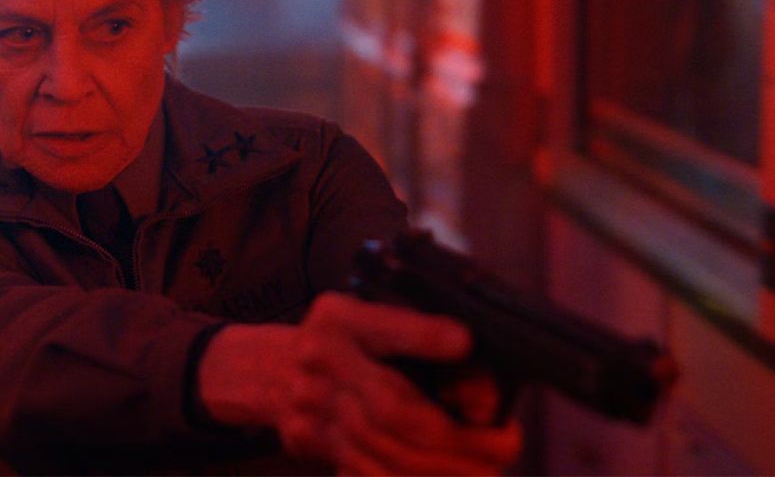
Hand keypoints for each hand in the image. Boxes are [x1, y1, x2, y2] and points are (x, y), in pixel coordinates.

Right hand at [199, 292, 521, 474]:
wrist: (269, 372)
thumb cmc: (336, 340)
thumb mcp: (367, 314)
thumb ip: (414, 330)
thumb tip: (470, 355)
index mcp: (338, 321)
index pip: (381, 326)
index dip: (422, 336)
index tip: (465, 342)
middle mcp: (320, 364)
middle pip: (393, 410)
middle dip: (457, 435)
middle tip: (505, 443)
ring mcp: (313, 413)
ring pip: (386, 453)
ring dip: (445, 468)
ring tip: (488, 470)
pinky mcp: (314, 449)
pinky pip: (368, 475)